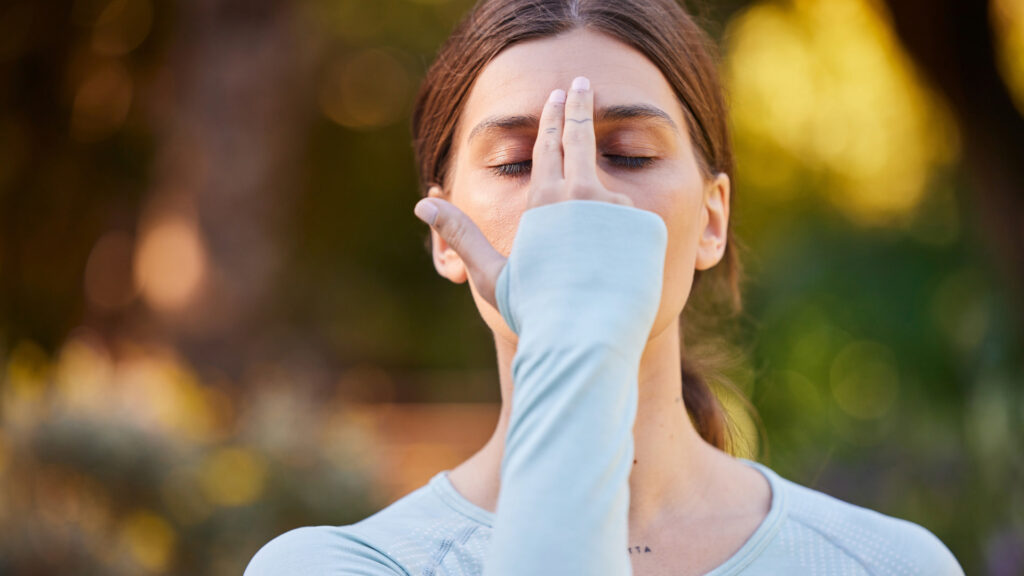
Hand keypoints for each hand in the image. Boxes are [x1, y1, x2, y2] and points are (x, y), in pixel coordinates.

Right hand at [413, 76, 632, 308]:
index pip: (549, 146)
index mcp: (545, 200)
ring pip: (609, 194)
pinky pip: (634, 223)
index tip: (558, 96)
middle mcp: (583, 194)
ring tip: (594, 243)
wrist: (586, 340)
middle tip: (582, 85)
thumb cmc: (534, 312)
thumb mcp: (492, 274)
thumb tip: (423, 205)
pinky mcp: (646, 226)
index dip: (552, 119)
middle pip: (581, 140)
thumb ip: (462, 233)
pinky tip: (616, 266)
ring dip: (602, 206)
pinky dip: (625, 235)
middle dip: (580, 108)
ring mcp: (618, 208)